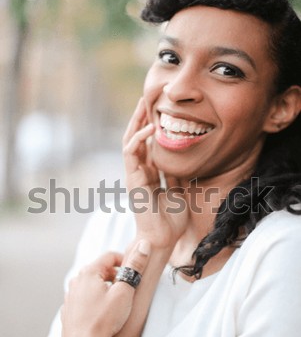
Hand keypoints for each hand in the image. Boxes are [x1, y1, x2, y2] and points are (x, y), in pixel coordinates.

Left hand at [61, 239, 150, 336]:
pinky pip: (84, 300)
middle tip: (128, 290)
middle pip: (100, 270)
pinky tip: (102, 315)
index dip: (126, 262)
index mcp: (89, 272)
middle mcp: (76, 282)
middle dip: (115, 276)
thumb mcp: (125, 291)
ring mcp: (70, 297)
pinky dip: (94, 302)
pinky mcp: (68, 312)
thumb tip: (144, 244)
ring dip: (104, 289)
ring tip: (116, 304)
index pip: (110, 256)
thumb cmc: (105, 319)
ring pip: (91, 286)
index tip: (135, 274)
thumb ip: (135, 266)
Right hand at [123, 98, 188, 247]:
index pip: (147, 145)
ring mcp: (134, 175)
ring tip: (143, 103)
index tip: (159, 110)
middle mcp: (139, 172)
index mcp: (149, 175)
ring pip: (130, 141)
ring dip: (136, 122)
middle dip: (141, 118)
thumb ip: (174, 174)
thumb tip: (181, 157)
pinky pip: (131, 153)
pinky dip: (138, 138)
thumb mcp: (177, 190)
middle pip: (137, 139)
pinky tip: (149, 126)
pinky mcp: (132, 179)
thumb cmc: (170, 220)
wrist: (162, 238)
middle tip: (147, 98)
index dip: (151, 127)